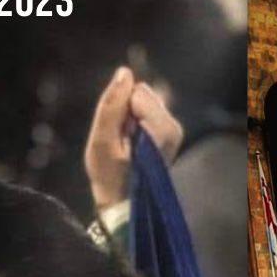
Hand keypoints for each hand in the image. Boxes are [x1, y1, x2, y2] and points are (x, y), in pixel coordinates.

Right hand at [83, 66, 183, 210]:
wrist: (124, 204)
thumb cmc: (109, 176)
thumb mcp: (102, 140)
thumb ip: (112, 105)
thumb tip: (124, 72)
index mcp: (163, 130)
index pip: (136, 92)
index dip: (119, 109)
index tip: (116, 135)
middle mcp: (174, 128)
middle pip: (143, 93)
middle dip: (127, 111)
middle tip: (120, 141)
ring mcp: (174, 131)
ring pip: (145, 101)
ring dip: (131, 118)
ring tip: (126, 146)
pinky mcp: (170, 133)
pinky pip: (148, 111)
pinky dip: (137, 123)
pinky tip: (133, 146)